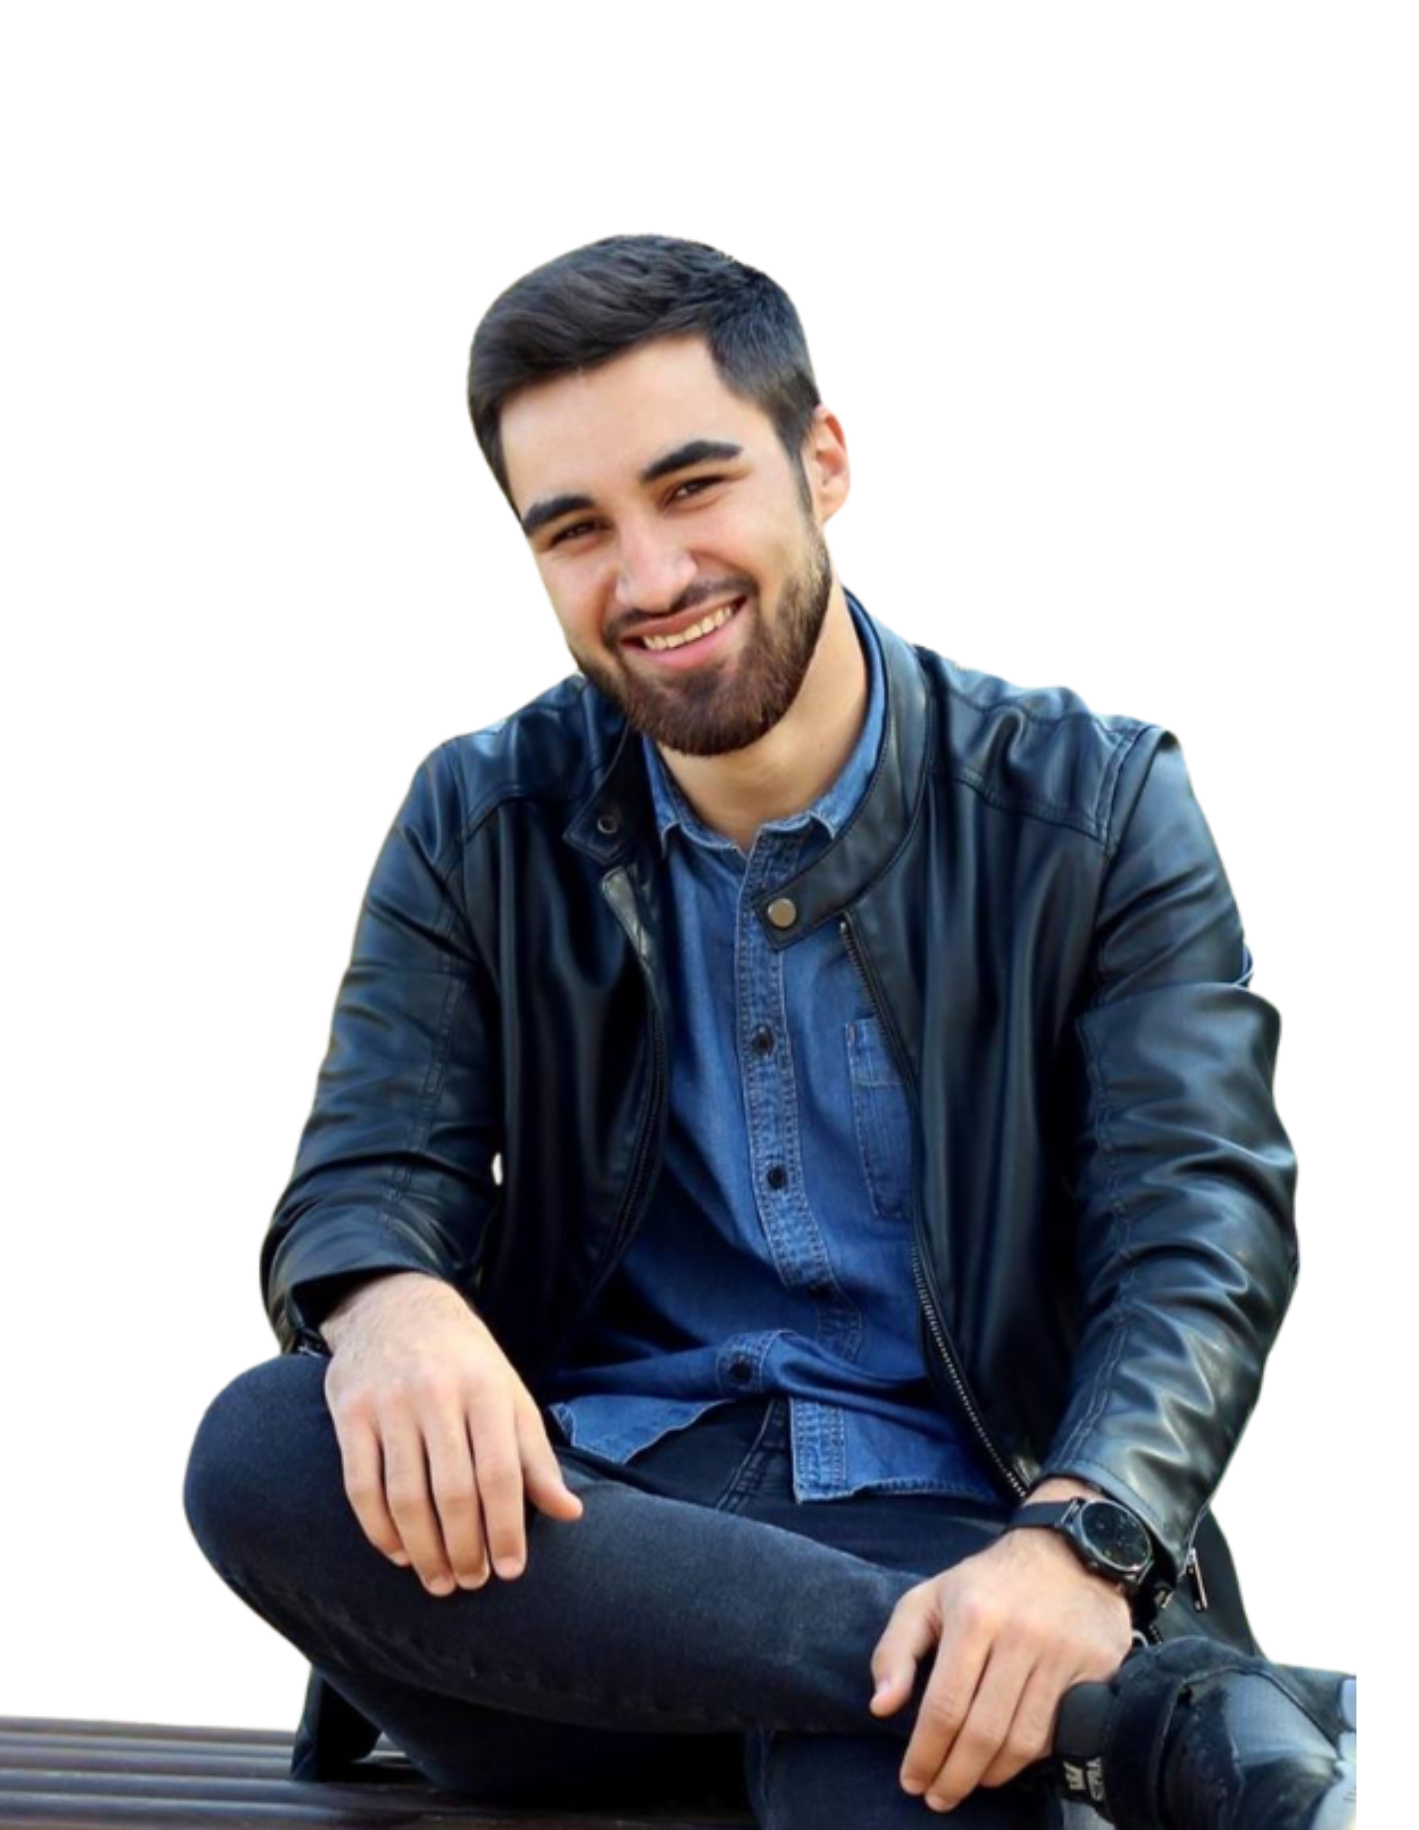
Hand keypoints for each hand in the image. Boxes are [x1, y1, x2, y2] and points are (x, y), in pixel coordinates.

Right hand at [321, 1271, 582, 1595]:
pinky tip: (398, 1553)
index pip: (499, 1472)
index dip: (506, 1528)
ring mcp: (389, 1403)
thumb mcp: (510, 1395)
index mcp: (486, 1389)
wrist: (396, 1307)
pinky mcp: (350, 1413)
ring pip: (405, 1496)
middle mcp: (437, 1394)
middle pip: (452, 1491)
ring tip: (439, 1580)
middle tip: (472, 1583)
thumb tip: (570, 1513)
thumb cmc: (465, 1363)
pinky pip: (361, 1486)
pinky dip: (379, 1530)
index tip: (510, 1571)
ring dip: (423, 1550)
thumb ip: (535, 1456)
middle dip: (464, 1548)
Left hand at [868, 1520, 1131, 1810]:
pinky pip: (1059, 1731)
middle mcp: (1021, 1635)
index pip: (945, 1705)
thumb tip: (881, 1706)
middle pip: (984, 1732)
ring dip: (991, 1775)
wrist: (1067, 1552)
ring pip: (1024, 1742)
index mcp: (974, 1616)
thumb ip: (895, 1649)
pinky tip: (1008, 1759)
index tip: (911, 1780)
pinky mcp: (1097, 1668)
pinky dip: (1031, 1756)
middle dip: (955, 1776)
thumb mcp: (928, 1598)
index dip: (925, 1753)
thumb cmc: (986, 1583)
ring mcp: (1064, 1654)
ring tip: (969, 1782)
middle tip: (937, 1797)